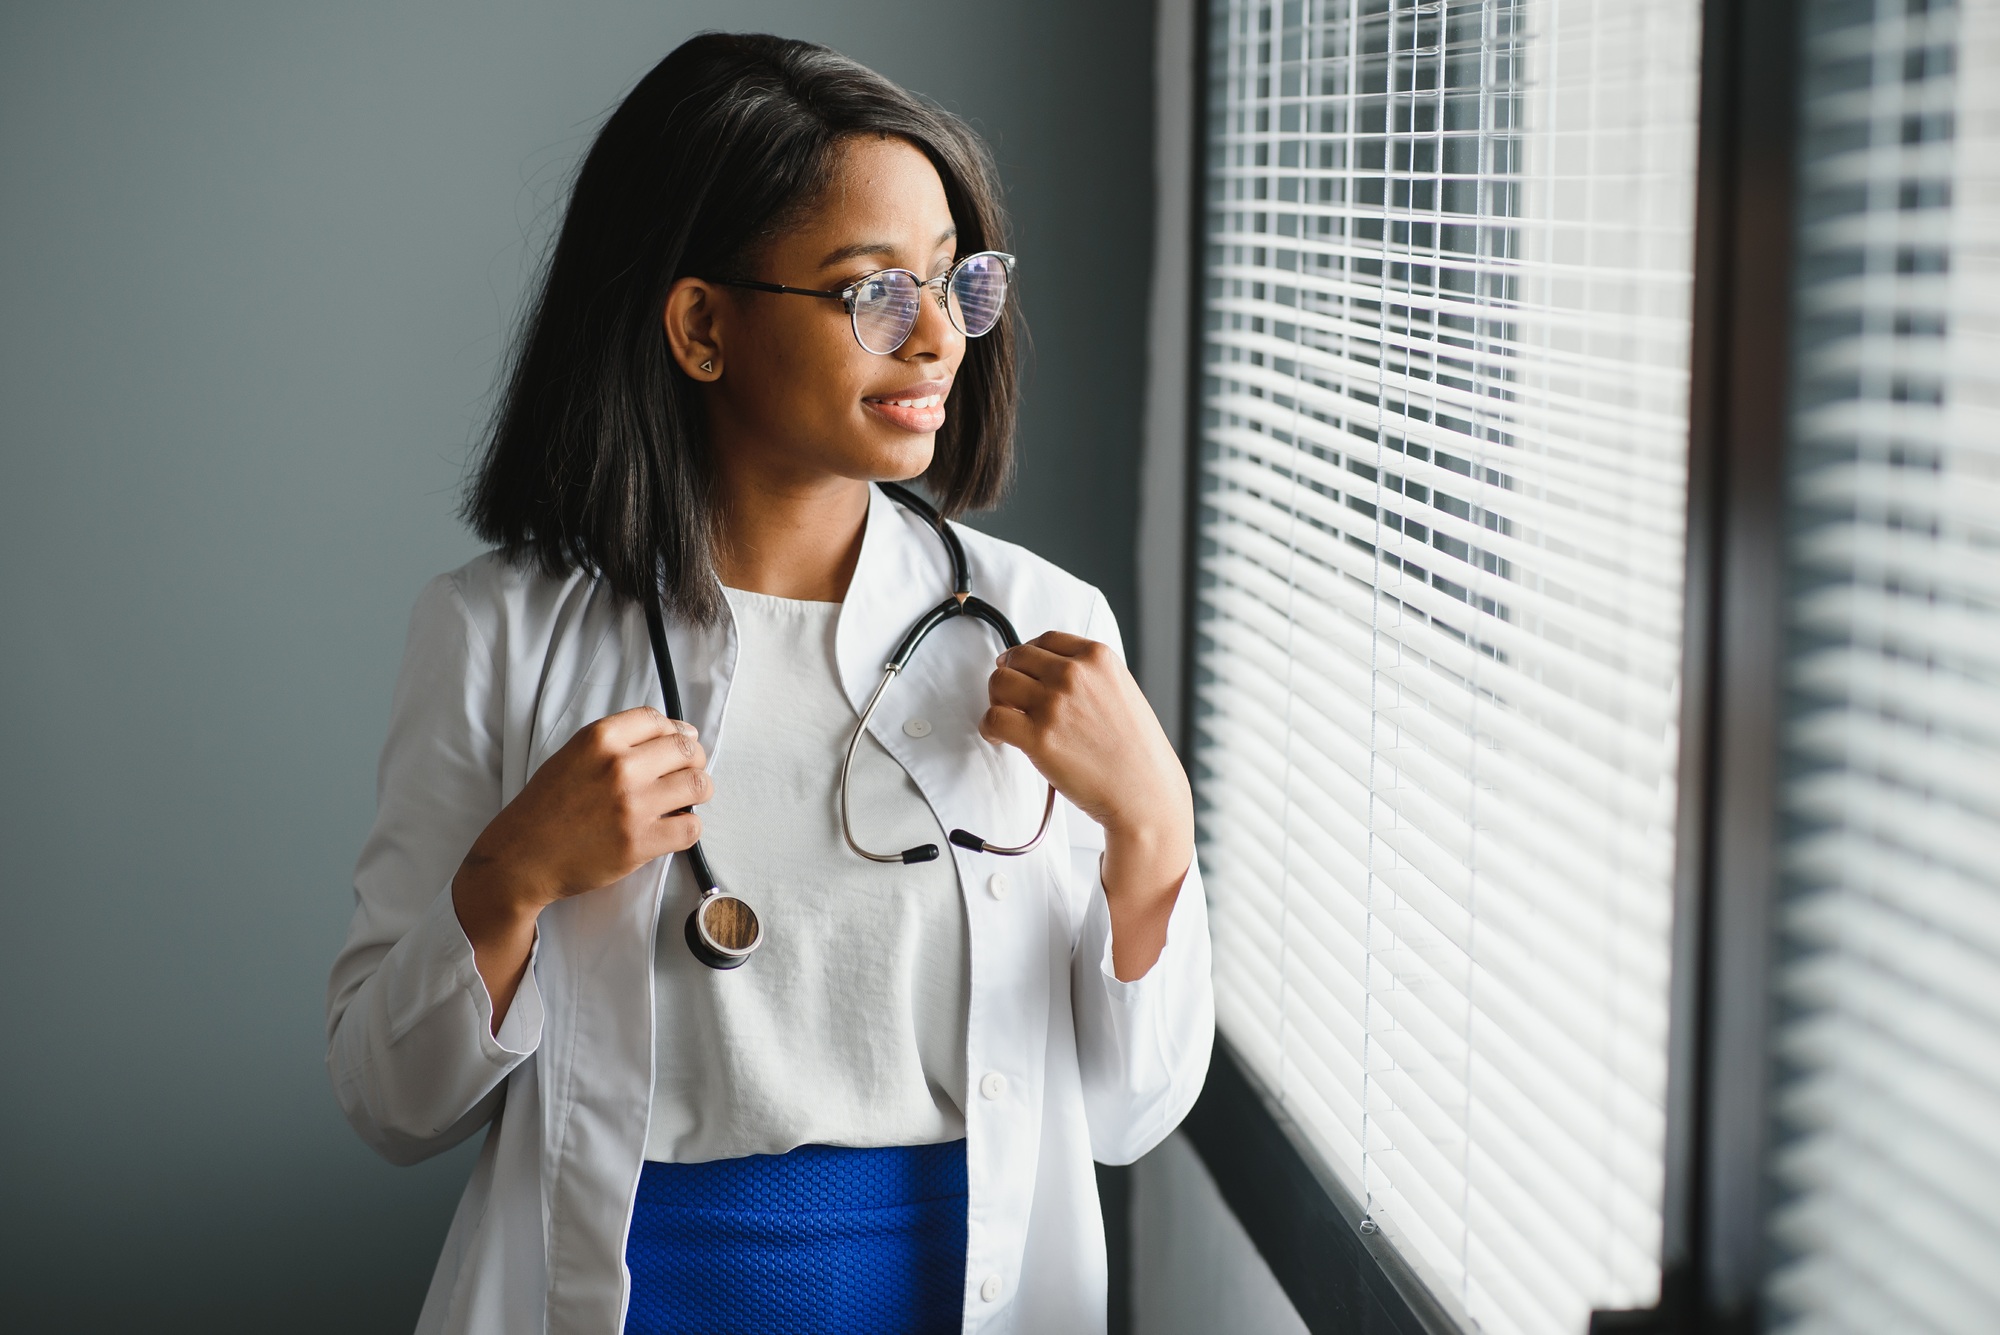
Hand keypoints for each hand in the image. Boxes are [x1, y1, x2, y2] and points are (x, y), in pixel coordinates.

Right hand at [452, 706, 708, 1025]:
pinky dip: (689, 828)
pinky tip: (674, 828)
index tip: (681, 743)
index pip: (660, 720)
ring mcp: (632, 805)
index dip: (676, 732)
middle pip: (686, 750)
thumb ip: (617, 743)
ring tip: (685, 800)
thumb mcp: (573, 755)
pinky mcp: (640, 842)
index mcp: (600, 738)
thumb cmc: (546, 807)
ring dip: (698, 792)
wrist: (521, 858)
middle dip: (694, 761)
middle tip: (688, 773)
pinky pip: (691, 827)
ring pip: (699, 785)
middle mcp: (620, 766)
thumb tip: (672, 735)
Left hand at [981, 632, 1192, 978]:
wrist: (1150, 813)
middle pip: (1009, 660)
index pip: (1040, 639)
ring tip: (1021, 741)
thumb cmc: (1136, 770)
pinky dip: (993, 736)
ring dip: (998, 711)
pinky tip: (1014, 755)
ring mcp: (1056, 702)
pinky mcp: (1038, 735)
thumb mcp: (1120, 708)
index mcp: (1101, 658)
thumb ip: (1088, 684)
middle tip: (1023, 724)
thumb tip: (1046, 669)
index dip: (1028, 666)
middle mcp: (1077, 674)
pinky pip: (990, 720)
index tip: (1030, 690)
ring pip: (995, 686)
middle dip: (1008, 689)